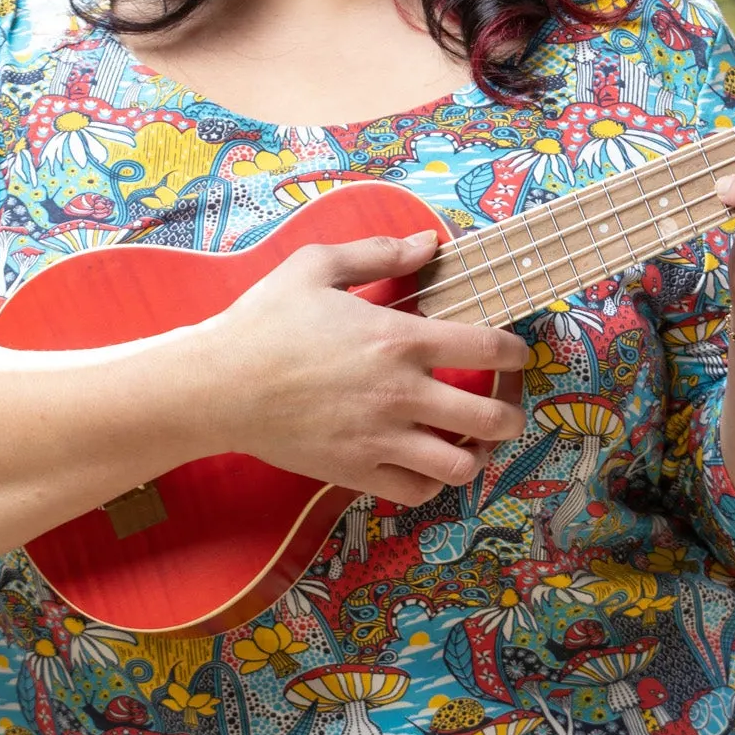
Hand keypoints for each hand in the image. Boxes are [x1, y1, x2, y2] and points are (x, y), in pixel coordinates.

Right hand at [197, 229, 529, 504]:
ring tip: (472, 445)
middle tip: (505, 411)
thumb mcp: (316, 266)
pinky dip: (432, 482)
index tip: (516, 355)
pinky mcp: (356, 471)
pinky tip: (427, 464)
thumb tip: (430, 242)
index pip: (489, 349)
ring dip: (477, 456)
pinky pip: (418, 492)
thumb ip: (379, 252)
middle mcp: (400, 393)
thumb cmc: (264, 322)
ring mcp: (380, 438)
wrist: (217, 385)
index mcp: (399, 339)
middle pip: (491, 419)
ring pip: (461, 466)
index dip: (517, 353)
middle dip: (511, 416)